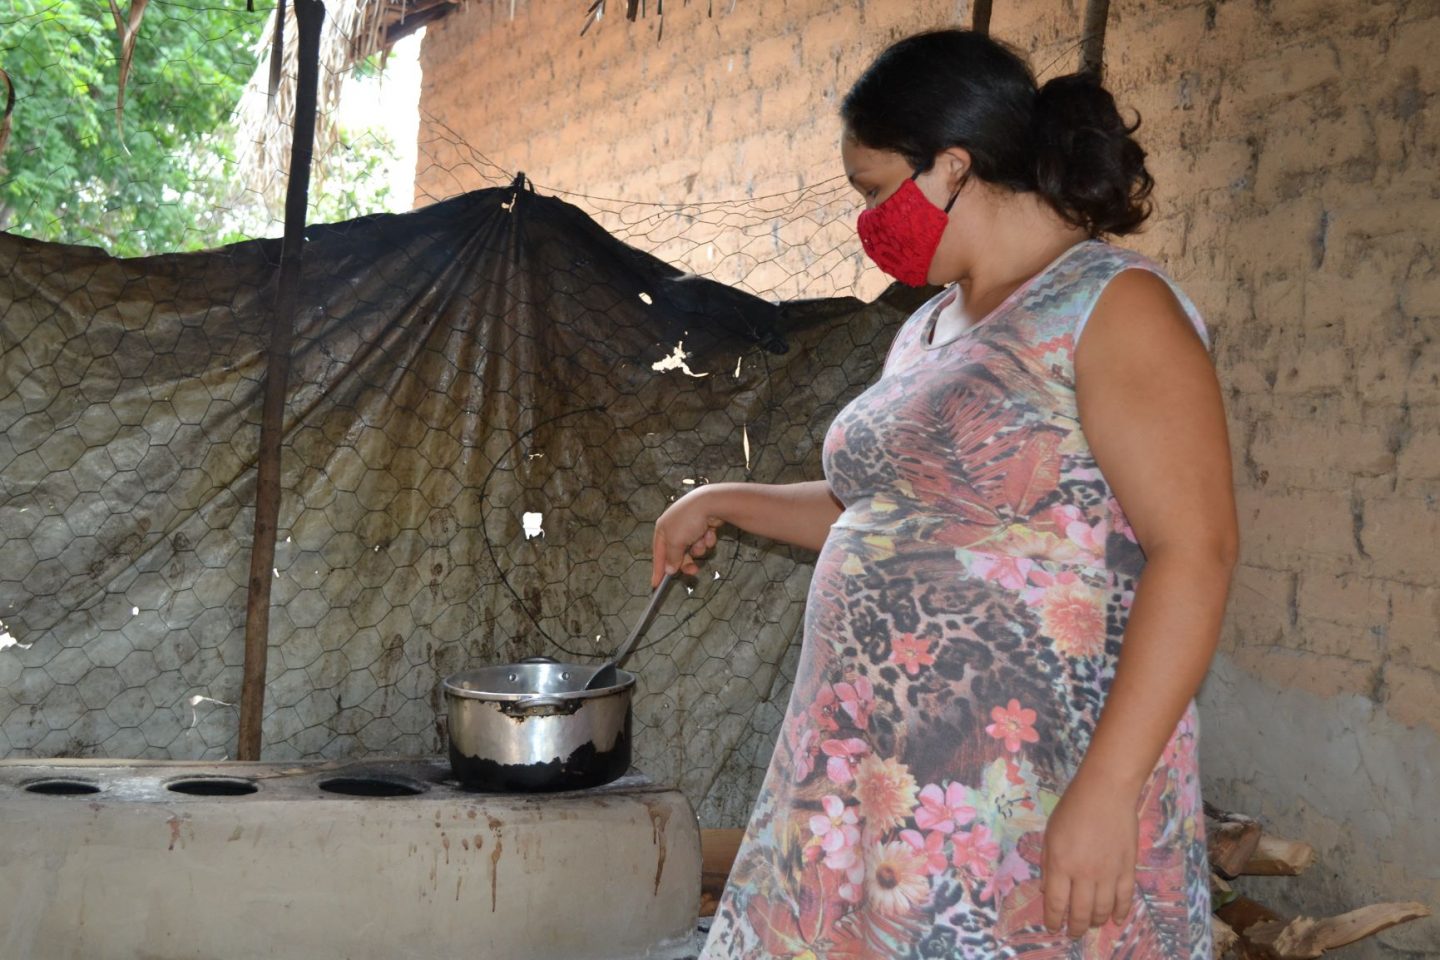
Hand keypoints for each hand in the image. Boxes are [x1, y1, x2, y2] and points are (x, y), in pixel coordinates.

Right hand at [650, 487, 725, 586]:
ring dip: (698, 549)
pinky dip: (707, 540)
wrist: (711, 503)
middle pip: (677, 553)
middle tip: (693, 570)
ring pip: (693, 549)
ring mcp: (690, 526)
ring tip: (702, 542)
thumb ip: (672, 558)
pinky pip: (703, 541)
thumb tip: (669, 569)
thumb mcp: (675, 542)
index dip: (658, 569)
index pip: (658, 554)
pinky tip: (709, 532)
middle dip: (686, 562)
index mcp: (662, 529)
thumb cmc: (688, 519)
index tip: (656, 584)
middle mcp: (674, 527)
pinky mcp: (703, 525)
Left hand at [1040, 769, 1139, 938]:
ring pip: (1103, 910)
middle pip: (1080, 912)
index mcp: (1061, 864)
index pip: (1056, 903)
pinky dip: (1121, 912)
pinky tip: (1116, 920)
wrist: (1106, 792)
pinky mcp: (1128, 869)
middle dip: (1075, 927)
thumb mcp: (1050, 834)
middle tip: (1072, 932)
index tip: (1052, 927)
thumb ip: (1048, 864)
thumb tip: (1048, 892)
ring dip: (1096, 921)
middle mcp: (1085, 874)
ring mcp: (1109, 873)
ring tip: (1090, 924)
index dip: (1054, 920)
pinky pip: (1125, 898)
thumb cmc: (1072, 809)